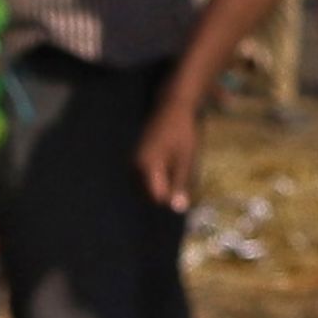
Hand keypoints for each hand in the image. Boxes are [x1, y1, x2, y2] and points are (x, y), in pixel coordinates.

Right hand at [135, 89, 203, 209]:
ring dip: (161, 186)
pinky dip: (156, 179)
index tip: (185, 185)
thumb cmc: (182, 132)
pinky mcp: (134, 161)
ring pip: (146, 189)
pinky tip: (167, 165)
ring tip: (174, 168)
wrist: (172, 108)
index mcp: (146, 167)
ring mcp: (132, 163)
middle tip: (180, 174)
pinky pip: (143, 180)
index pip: (157, 198)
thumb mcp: (185, 159)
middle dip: (166, 192)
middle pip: (150, 195)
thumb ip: (180, 184)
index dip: (172, 197)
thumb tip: (178, 209)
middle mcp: (134, 167)